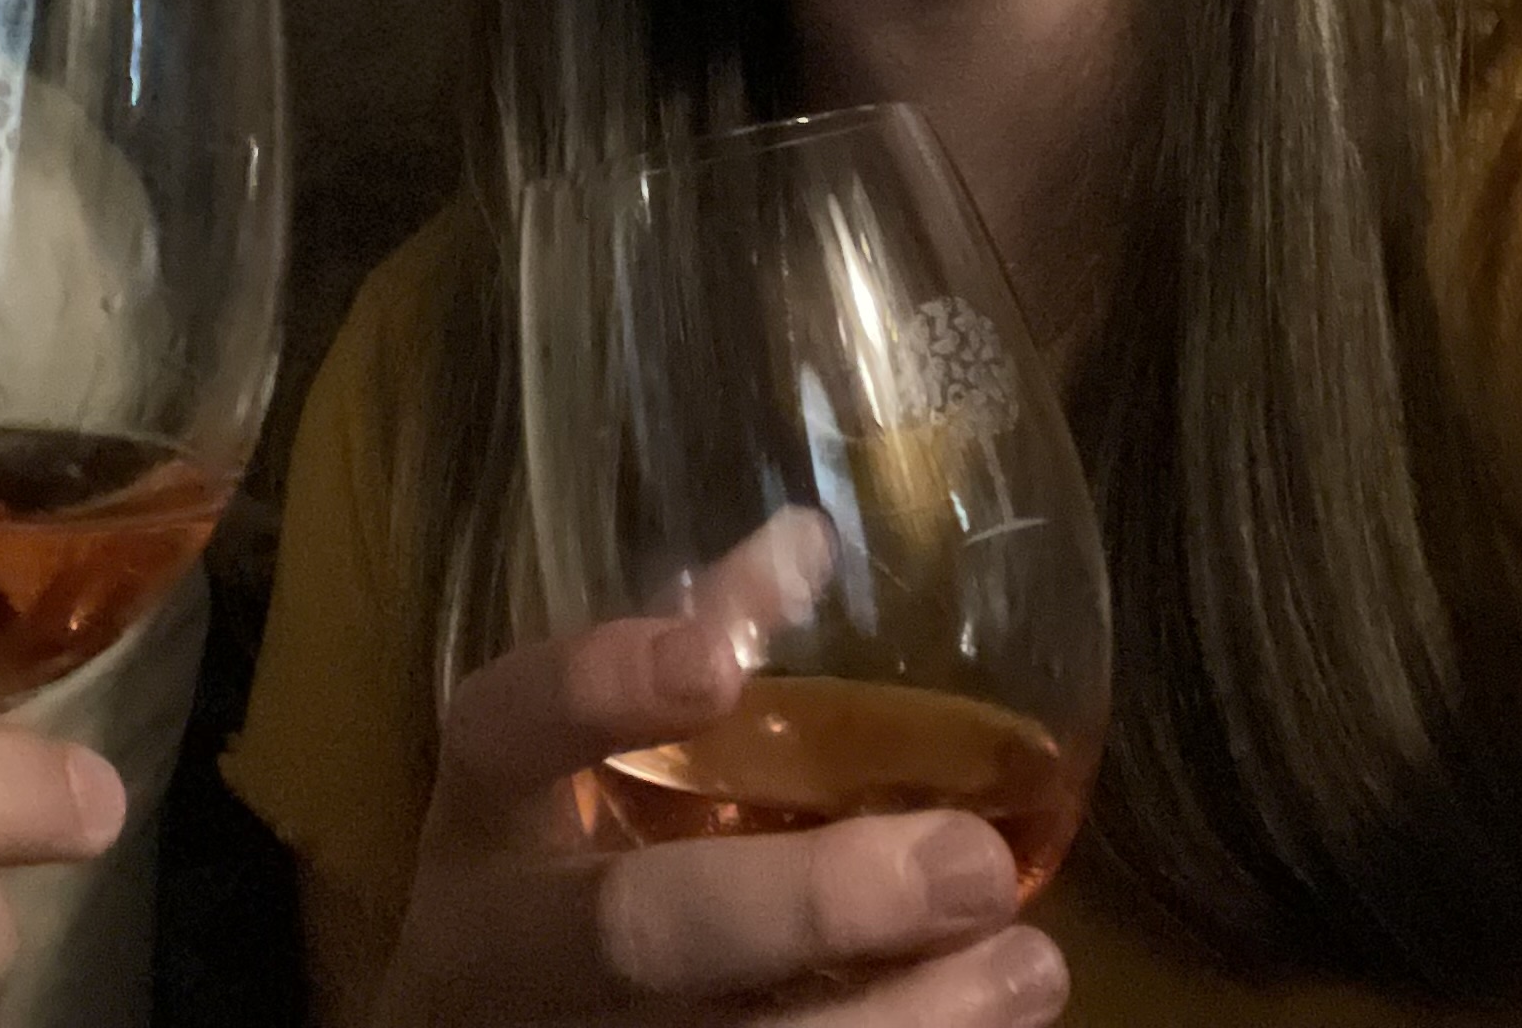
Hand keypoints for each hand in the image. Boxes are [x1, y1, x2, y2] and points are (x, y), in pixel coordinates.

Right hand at [369, 617, 1068, 1027]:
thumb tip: (812, 542)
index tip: (717, 661)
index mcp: (491, 811)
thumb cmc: (554, 863)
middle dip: (809, 902)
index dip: (601, 691)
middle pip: (638, 931)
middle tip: (968, 861)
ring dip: (900, 1020)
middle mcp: (516, 947)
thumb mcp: (587, 764)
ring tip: (1030, 962)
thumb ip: (686, 653)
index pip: (512, 728)